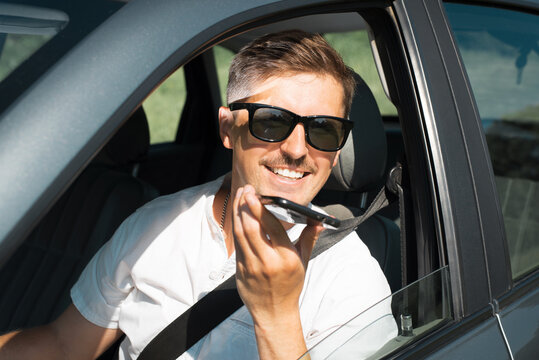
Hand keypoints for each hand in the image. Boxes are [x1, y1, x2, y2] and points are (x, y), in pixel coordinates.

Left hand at [232, 185, 322, 358]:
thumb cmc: (290, 285)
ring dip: (237, 212)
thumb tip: (320, 222)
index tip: (255, 194)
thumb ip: (309, 239)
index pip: (272, 227)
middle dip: (245, 205)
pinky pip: (236, 244)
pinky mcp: (239, 269)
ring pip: (240, 233)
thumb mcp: (303, 262)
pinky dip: (236, 227)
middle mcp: (267, 261)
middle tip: (245, 190)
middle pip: (251, 227)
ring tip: (239, 197)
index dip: (260, 207)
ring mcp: (251, 266)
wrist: (274, 312)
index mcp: (286, 257)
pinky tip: (237, 215)